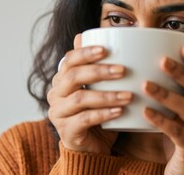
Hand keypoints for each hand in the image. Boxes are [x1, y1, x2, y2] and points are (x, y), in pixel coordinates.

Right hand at [47, 34, 132, 153]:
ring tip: (128, 95)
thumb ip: (93, 65)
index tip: (106, 49)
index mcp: (62, 79)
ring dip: (107, 95)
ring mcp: (58, 113)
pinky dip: (104, 114)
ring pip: (80, 98)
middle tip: (123, 70)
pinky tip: (120, 112)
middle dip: (99, 71)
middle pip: (73, 76)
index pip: (69, 60)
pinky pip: (84, 120)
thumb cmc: (97, 113)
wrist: (92, 149)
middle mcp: (55, 94)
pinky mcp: (66, 131)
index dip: (85, 53)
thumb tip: (84, 35)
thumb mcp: (98, 88)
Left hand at [143, 46, 183, 174]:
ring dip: (166, 95)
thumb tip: (148, 70)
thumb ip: (175, 95)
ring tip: (146, 85)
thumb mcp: (183, 115)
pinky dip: (161, 120)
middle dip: (182, 73)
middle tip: (162, 61)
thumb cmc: (183, 139)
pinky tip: (146, 112)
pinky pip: (177, 131)